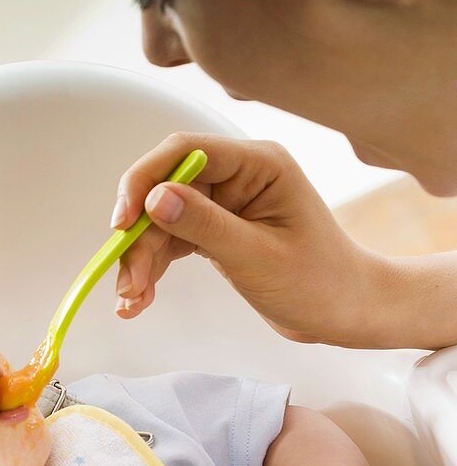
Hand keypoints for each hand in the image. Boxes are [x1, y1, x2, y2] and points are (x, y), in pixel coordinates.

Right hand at [111, 133, 378, 346]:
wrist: (344, 312)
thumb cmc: (319, 282)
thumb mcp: (258, 257)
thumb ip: (206, 226)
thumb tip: (154, 200)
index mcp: (258, 164)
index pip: (184, 153)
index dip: (144, 182)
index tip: (122, 223)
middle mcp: (238, 176)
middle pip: (165, 190)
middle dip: (140, 236)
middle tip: (128, 280)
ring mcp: (226, 204)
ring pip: (163, 220)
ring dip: (142, 259)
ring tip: (131, 300)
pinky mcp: (217, 231)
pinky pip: (173, 241)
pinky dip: (154, 267)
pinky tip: (140, 297)